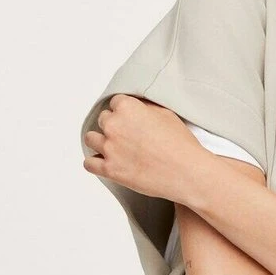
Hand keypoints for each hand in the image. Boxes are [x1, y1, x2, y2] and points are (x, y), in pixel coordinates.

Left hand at [83, 94, 205, 202]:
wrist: (186, 172)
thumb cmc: (180, 144)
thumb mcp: (167, 114)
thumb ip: (146, 107)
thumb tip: (137, 107)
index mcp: (127, 108)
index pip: (116, 102)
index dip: (124, 111)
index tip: (131, 119)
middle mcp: (114, 125)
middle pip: (103, 119)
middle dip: (114, 126)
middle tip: (128, 135)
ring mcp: (109, 148)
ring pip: (91, 138)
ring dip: (101, 141)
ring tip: (113, 147)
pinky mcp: (109, 169)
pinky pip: (89, 163)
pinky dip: (95, 162)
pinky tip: (105, 161)